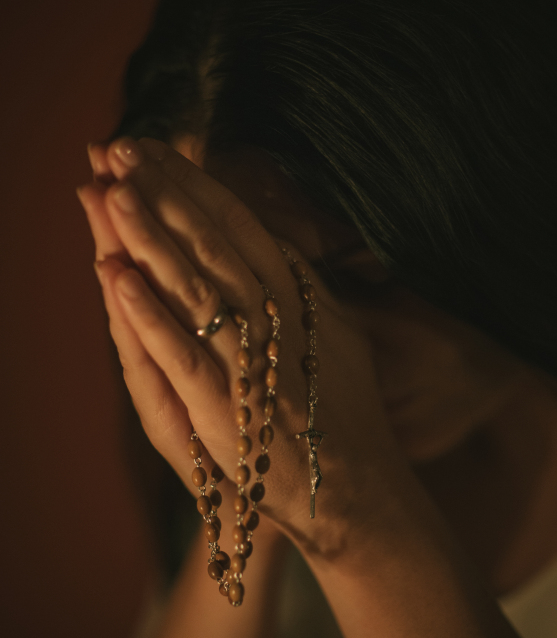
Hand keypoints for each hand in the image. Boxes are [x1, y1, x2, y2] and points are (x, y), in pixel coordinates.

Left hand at [78, 138, 399, 549]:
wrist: (362, 491)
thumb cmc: (344, 417)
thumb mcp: (336, 338)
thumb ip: (305, 289)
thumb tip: (275, 241)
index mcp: (301, 302)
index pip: (243, 228)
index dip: (199, 185)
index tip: (160, 150)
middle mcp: (278, 325)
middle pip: (216, 246)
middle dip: (167, 193)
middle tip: (123, 146)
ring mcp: (250, 367)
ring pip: (196, 289)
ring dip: (152, 237)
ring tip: (113, 189)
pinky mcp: (225, 412)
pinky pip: (182, 355)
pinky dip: (148, 313)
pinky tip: (115, 273)